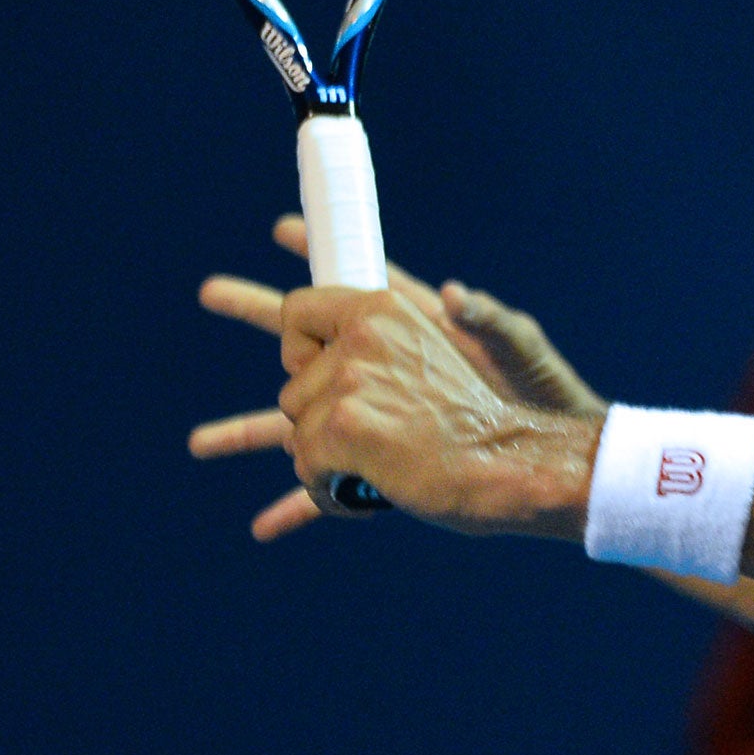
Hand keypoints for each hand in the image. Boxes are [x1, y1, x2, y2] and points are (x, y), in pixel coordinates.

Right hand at [192, 216, 604, 538]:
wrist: (554, 450)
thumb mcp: (520, 348)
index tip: (284, 228)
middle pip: (308, 343)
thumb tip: (457, 293)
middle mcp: (385, 369)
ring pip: (302, 420)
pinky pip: (331, 486)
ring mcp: (381, 418)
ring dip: (249, 431)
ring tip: (199, 442)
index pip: (352, 285)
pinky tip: (266, 526)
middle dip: (258, 314)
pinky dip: (299, 504)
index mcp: (410, 329)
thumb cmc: (546, 391)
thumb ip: (491, 322)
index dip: (320, 252)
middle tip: (211, 291)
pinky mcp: (388, 465)